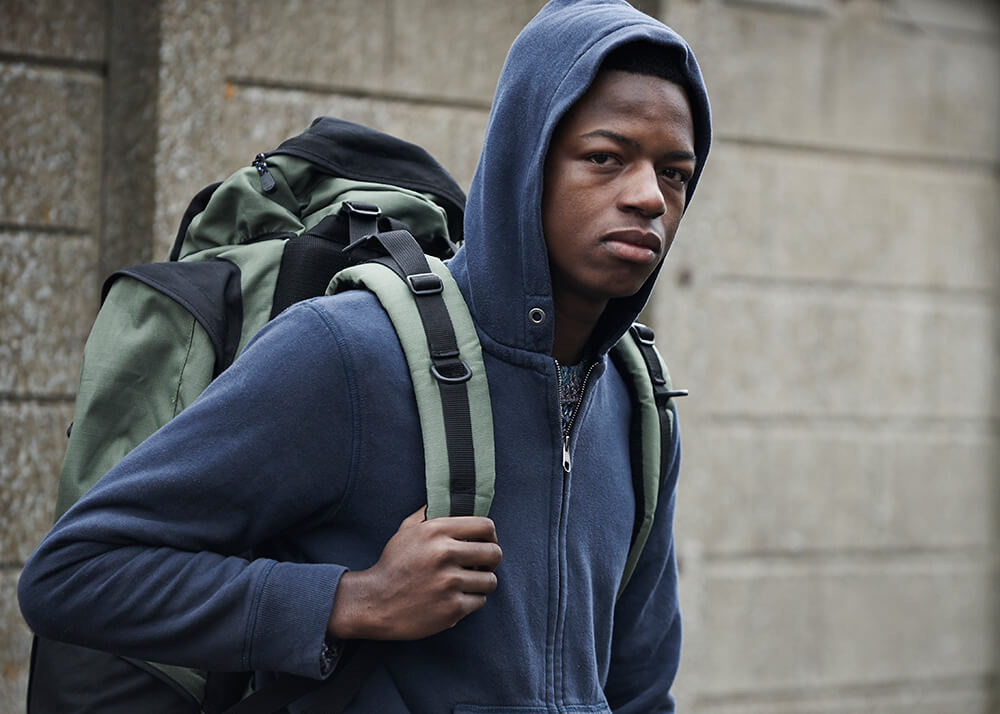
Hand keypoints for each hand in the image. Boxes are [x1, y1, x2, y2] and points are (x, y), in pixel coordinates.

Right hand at [327, 506, 501, 639]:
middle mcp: (444, 554)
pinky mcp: (452, 608)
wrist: (375, 603)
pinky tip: (455, 599)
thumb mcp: (406, 531)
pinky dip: (471, 602)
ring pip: (490, 581)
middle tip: (482, 566)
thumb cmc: (393, 565)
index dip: (491, 535)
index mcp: (436, 531)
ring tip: (467, 584)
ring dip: (481, 583)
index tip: (486, 543)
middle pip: (494, 553)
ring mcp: (449, 583)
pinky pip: (480, 601)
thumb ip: (429, 514)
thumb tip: (448, 498)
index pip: (485, 526)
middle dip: (491, 561)